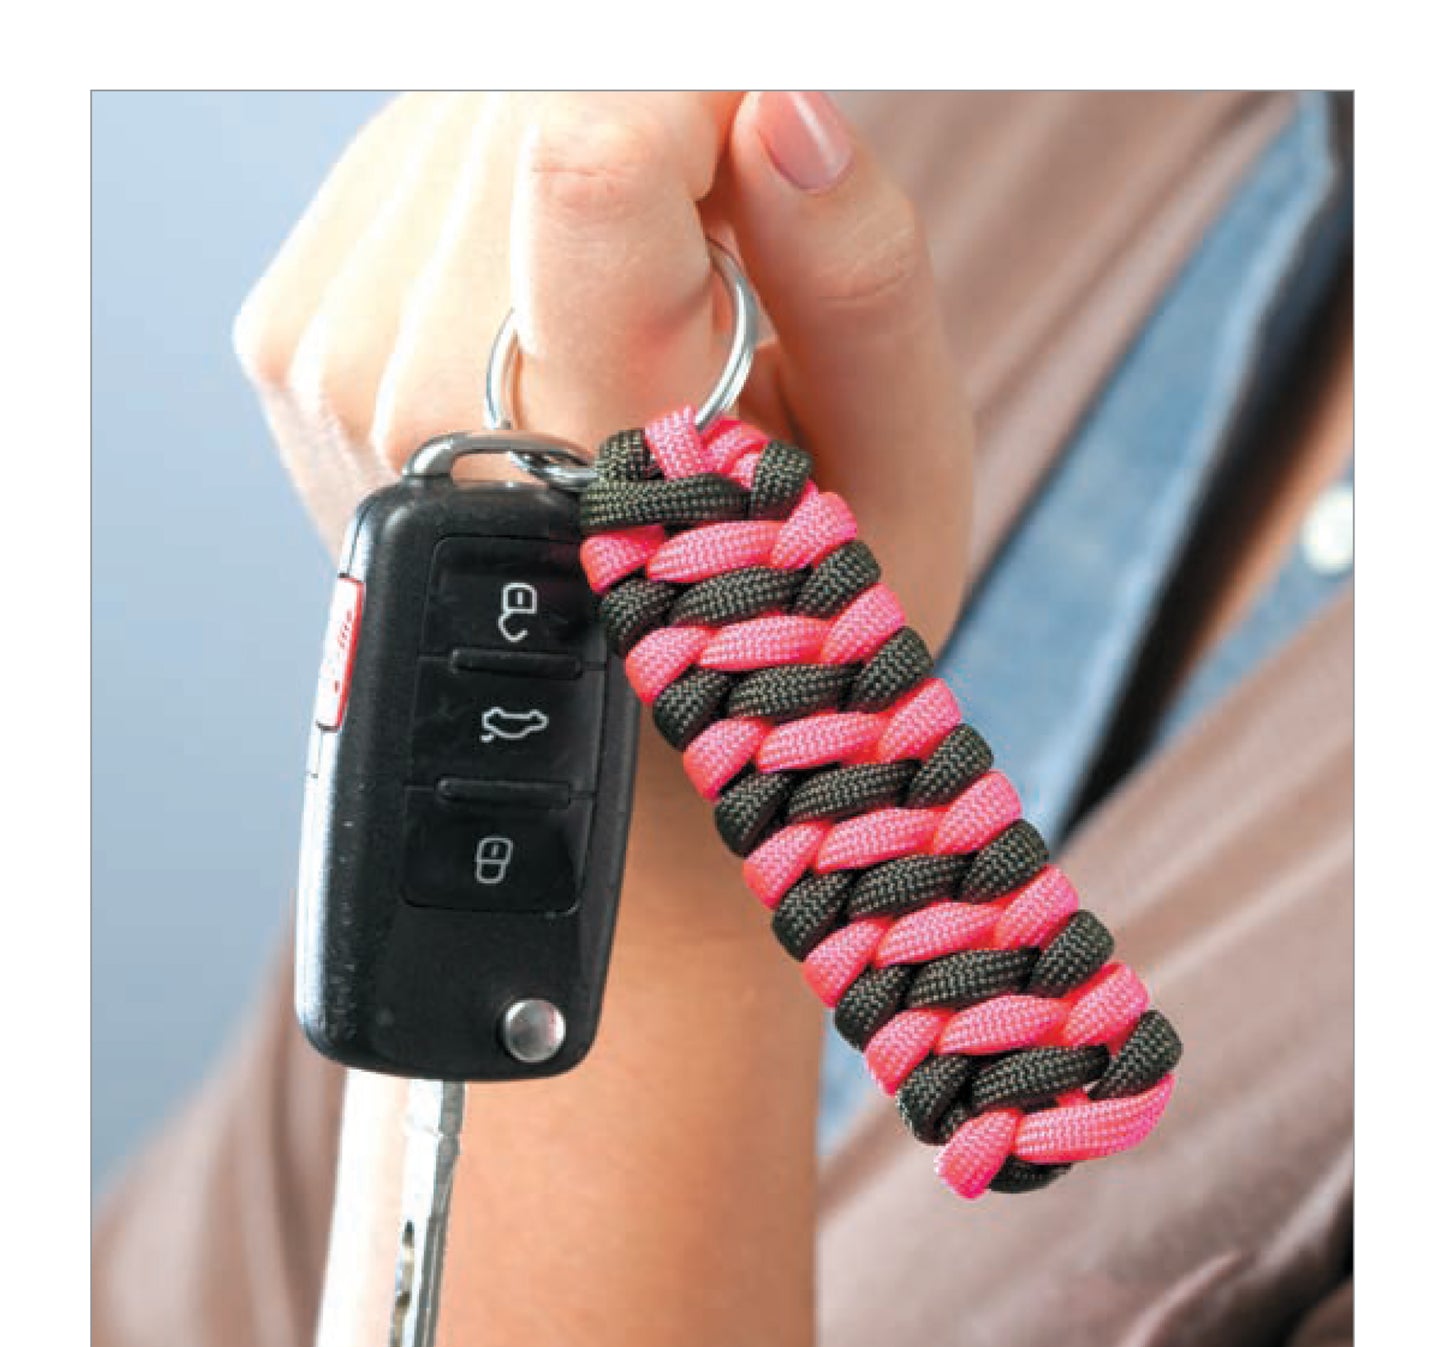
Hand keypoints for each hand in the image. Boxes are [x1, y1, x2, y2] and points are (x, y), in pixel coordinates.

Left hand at [242, 93, 973, 1346]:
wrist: (608, 787)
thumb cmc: (770, 659)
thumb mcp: (886, 491)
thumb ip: (856, 280)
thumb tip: (788, 99)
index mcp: (581, 465)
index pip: (583, 158)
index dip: (701, 102)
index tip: (773, 151)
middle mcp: (411, 420)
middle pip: (524, 109)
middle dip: (656, 129)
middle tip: (729, 259)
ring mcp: (328, 379)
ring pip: (455, 114)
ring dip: (578, 147)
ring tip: (654, 300)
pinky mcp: (293, 342)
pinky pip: (401, 161)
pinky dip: (501, 180)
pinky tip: (561, 290)